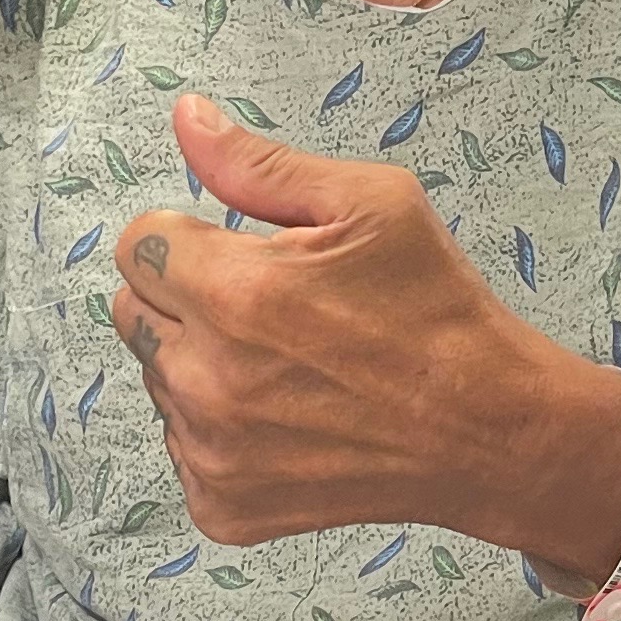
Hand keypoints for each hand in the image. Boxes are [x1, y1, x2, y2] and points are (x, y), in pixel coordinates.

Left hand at [112, 94, 620, 555]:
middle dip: (185, 299)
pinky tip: (289, 420)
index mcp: (235, 292)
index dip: (189, 237)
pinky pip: (182, 448)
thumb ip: (258, 164)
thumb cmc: (438, 311)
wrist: (488, 431)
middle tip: (270, 309)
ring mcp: (210, 451)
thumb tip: (186, 115)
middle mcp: (207, 378)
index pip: (138, 244)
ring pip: (158, 381)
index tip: (244, 254)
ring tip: (290, 367)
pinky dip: (220, 434)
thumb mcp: (371, 204)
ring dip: (201, 366)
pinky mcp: (221, 505)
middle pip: (132, 313)